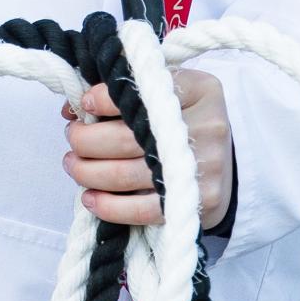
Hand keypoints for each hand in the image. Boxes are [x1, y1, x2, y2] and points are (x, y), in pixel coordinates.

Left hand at [59, 67, 234, 229]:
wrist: (228, 162)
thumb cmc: (181, 121)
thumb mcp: (164, 93)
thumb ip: (122, 91)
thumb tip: (71, 108)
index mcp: (198, 90)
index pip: (143, 90)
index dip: (103, 99)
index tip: (83, 105)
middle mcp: (205, 127)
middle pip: (125, 137)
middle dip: (86, 140)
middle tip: (73, 138)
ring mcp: (202, 167)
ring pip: (126, 175)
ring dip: (87, 172)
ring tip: (73, 165)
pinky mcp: (199, 202)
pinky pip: (143, 210)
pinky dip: (109, 206)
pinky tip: (91, 199)